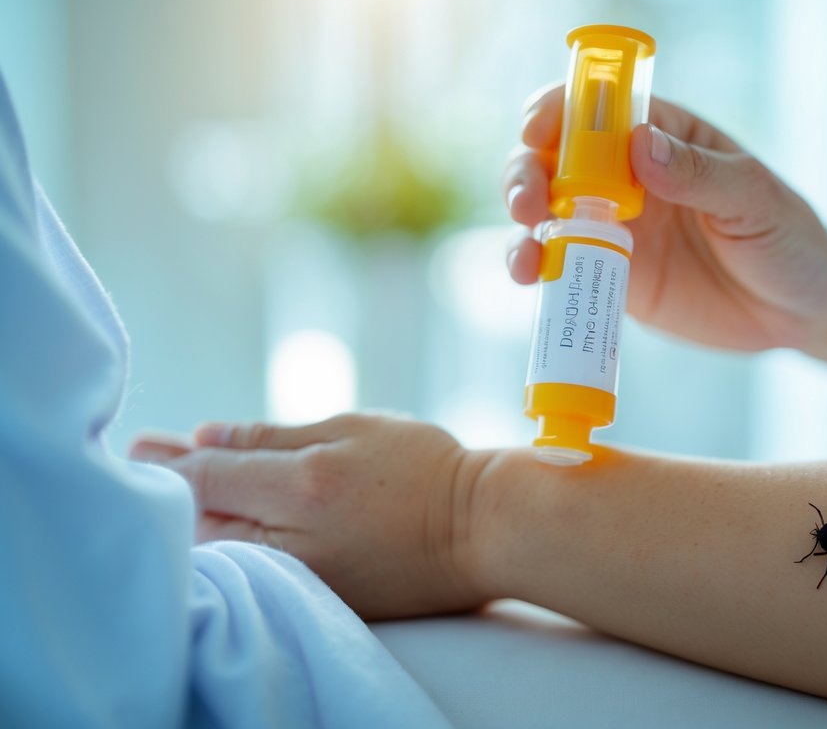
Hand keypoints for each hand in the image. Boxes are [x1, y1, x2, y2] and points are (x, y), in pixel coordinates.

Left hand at [129, 414, 493, 620]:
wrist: (484, 529)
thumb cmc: (428, 467)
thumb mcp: (357, 428)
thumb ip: (278, 436)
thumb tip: (206, 435)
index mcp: (305, 484)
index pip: (212, 474)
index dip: (173, 458)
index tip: (141, 442)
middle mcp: (296, 539)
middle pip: (205, 518)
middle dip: (170, 485)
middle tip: (141, 453)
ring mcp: (306, 577)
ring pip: (223, 551)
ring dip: (192, 519)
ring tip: (169, 486)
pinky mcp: (322, 599)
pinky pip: (254, 572)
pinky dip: (225, 546)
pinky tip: (215, 526)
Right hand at [503, 85, 826, 350]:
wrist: (801, 310)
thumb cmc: (788, 236)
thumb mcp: (755, 198)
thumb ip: (699, 174)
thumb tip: (640, 143)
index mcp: (662, 134)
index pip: (596, 105)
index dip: (557, 110)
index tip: (537, 131)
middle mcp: (625, 175)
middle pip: (553, 159)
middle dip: (526, 173)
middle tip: (529, 203)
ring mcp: (613, 227)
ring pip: (545, 213)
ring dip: (521, 226)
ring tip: (525, 257)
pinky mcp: (611, 275)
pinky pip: (562, 266)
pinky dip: (536, 268)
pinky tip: (532, 278)